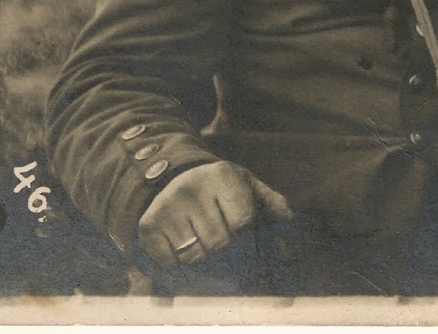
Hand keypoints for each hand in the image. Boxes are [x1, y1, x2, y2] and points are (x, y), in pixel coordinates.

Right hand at [136, 159, 293, 269]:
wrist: (174, 178)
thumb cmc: (220, 188)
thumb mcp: (246, 185)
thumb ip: (271, 202)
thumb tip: (289, 218)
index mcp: (222, 175)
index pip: (242, 221)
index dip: (244, 232)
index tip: (239, 227)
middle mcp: (191, 187)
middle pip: (218, 243)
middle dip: (224, 246)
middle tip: (219, 234)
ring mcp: (167, 206)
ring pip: (194, 256)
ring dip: (202, 255)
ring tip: (200, 237)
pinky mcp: (148, 225)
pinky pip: (169, 263)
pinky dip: (177, 262)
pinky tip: (180, 242)